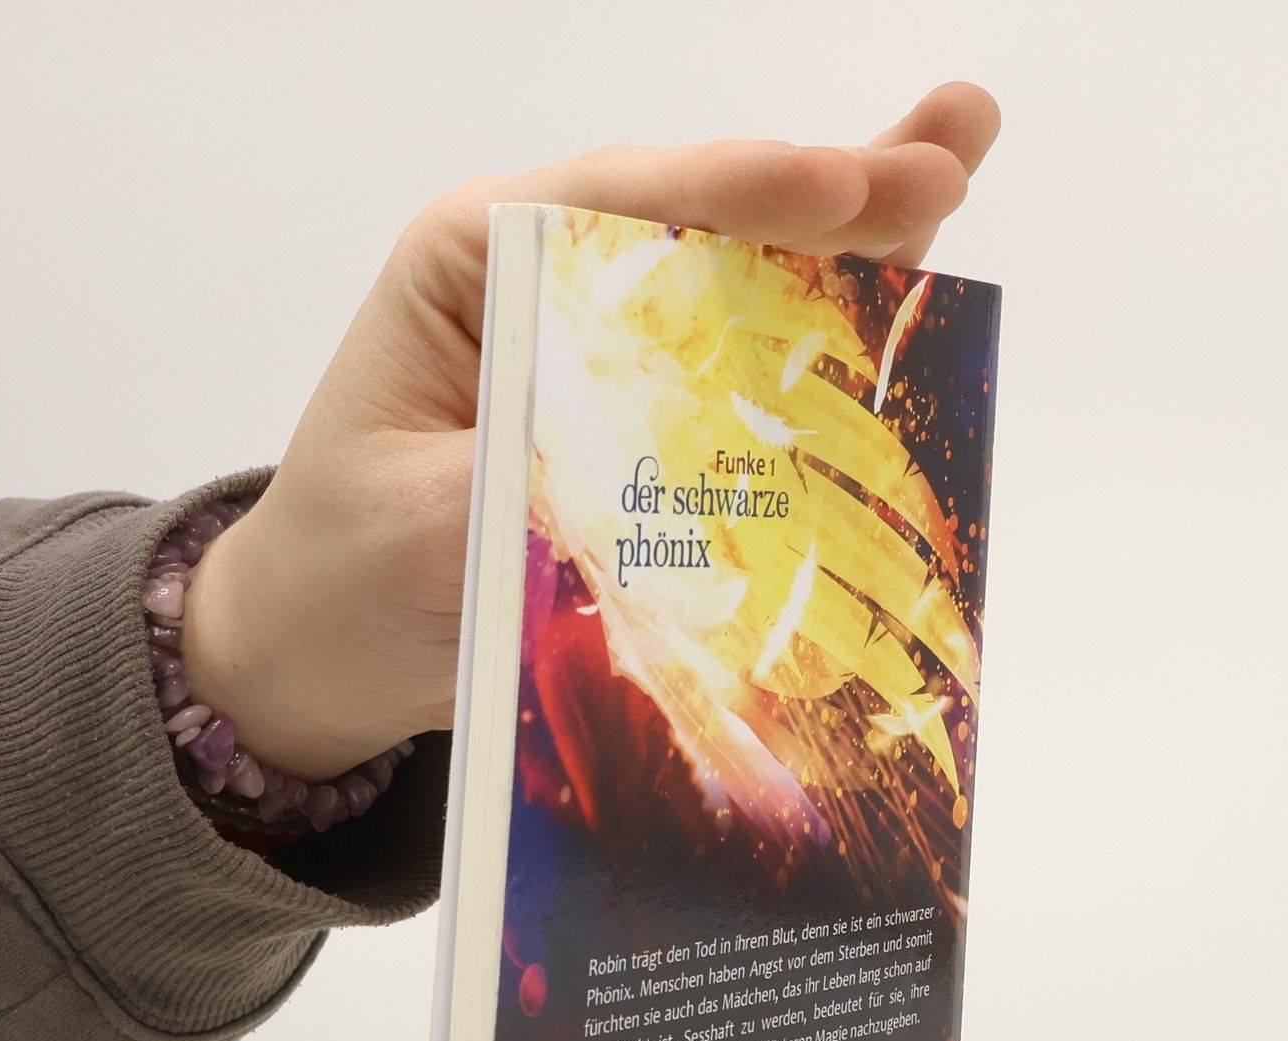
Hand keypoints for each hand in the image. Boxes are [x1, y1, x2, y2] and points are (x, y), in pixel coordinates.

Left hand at [181, 84, 1002, 780]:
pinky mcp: (638, 422)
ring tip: (959, 161)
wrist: (328, 647)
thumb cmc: (347, 575)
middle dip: (832, 191)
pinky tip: (910, 291)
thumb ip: (543, 492)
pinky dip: (828, 338)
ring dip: (854, 239)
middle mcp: (549, 286)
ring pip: (741, 278)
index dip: (742, 193)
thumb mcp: (426, 533)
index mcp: (475, 267)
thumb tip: (672, 485)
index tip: (847, 185)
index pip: (620, 203)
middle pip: (704, 221)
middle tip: (953, 147)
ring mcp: (603, 351)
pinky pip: (742, 371)